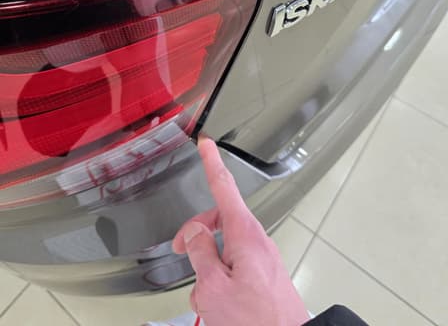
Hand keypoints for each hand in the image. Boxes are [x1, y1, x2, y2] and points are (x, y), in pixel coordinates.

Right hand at [173, 137, 309, 325]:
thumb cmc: (256, 321)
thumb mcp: (214, 286)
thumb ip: (200, 253)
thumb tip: (194, 232)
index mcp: (245, 234)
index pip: (224, 187)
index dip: (212, 162)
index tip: (206, 143)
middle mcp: (256, 241)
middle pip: (219, 219)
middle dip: (196, 232)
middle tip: (179, 249)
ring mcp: (261, 257)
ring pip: (224, 247)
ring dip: (207, 268)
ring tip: (206, 297)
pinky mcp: (263, 274)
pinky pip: (234, 265)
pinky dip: (220, 279)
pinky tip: (217, 303)